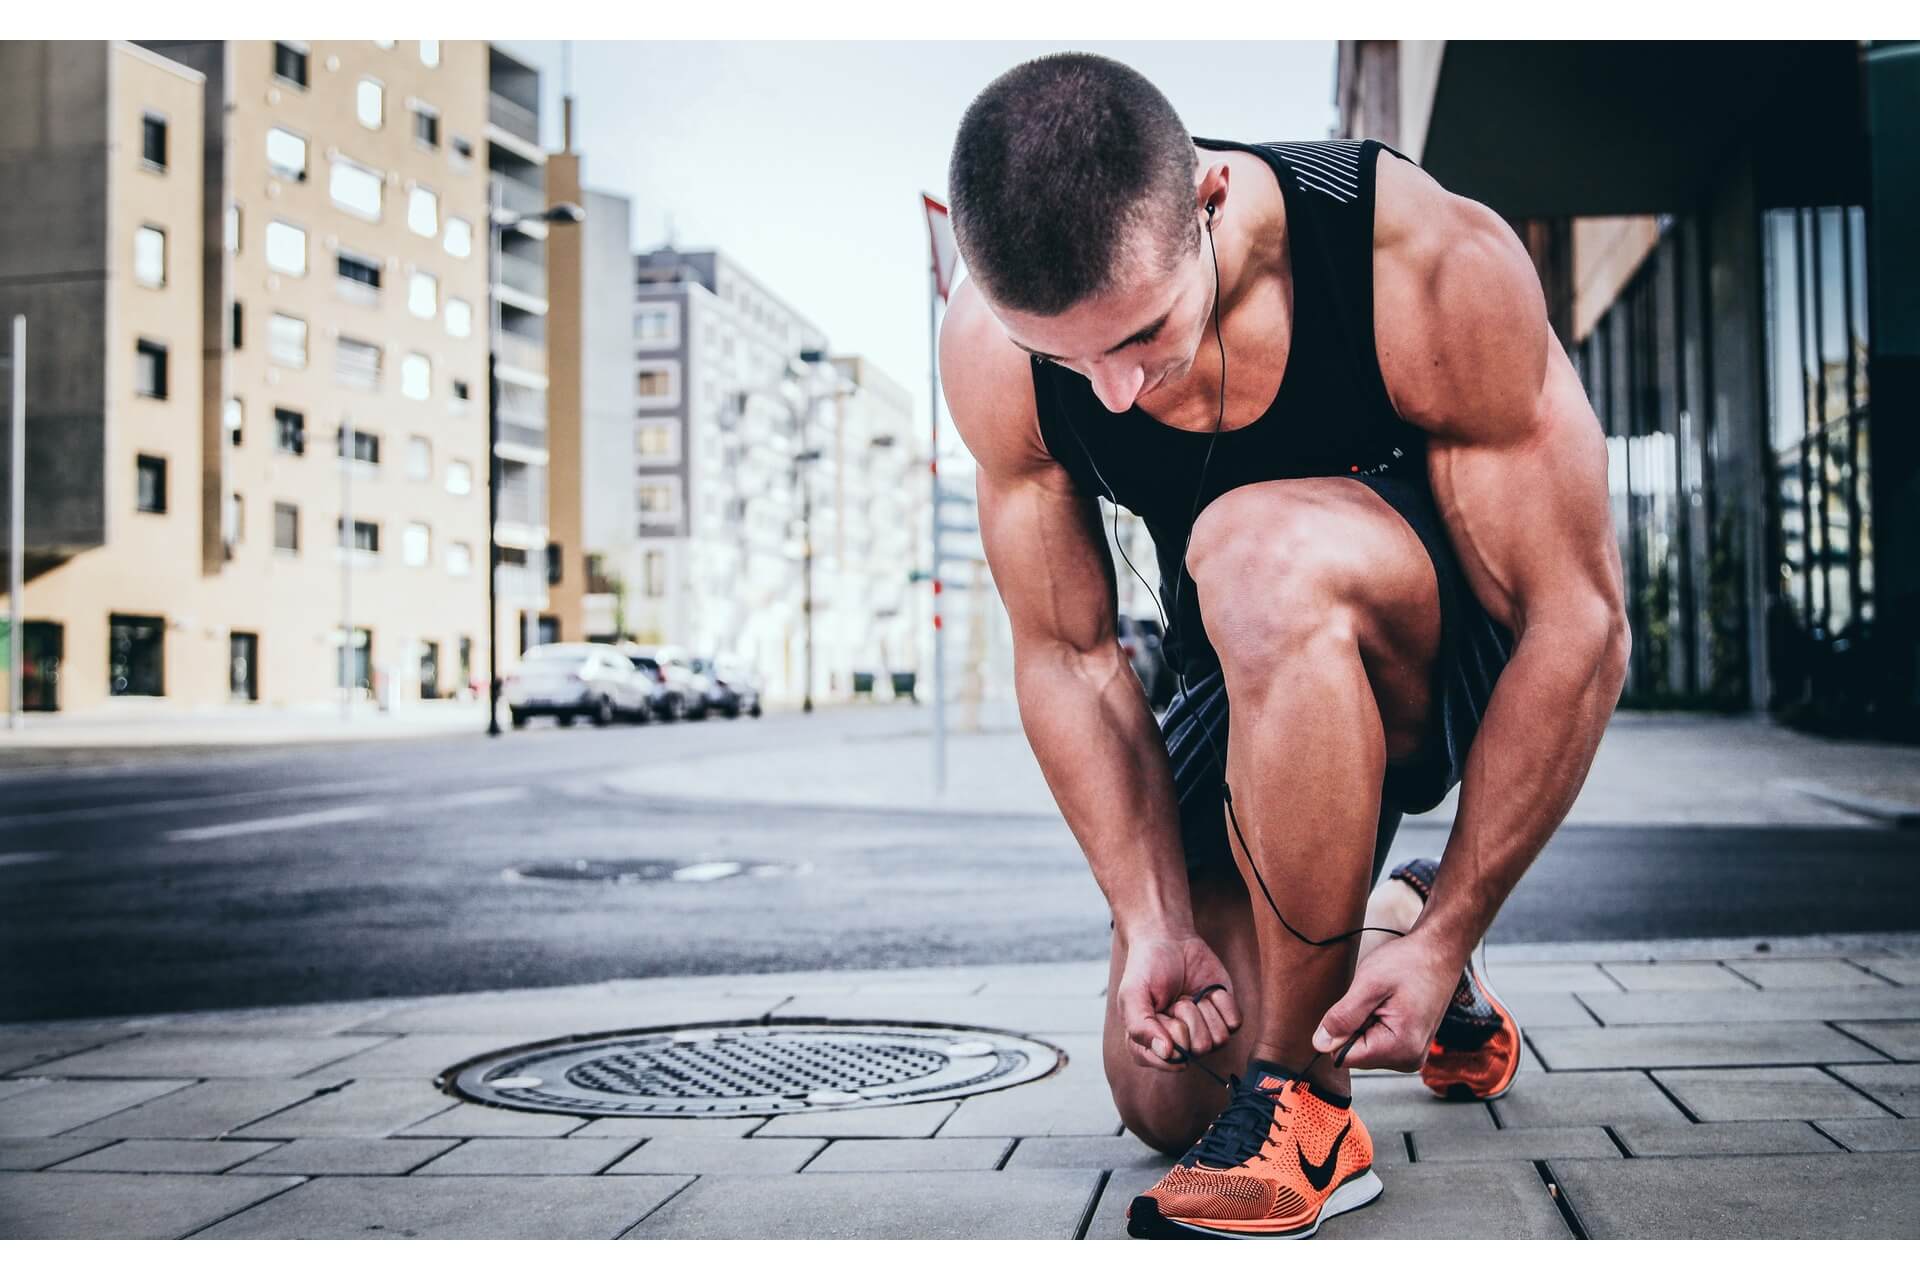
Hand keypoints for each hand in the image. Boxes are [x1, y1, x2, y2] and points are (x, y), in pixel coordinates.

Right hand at [1115, 932, 1242, 1073]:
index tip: (1160, 1012)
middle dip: (1187, 1017)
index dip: (1169, 1035)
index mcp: (1151, 1046)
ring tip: (1189, 995)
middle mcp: (1179, 1045)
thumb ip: (1140, 1027)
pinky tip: (1207, 992)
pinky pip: (1234, 1024)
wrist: (1169, 940)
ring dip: (1203, 1010)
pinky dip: (1222, 1003)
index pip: (1170, 1061)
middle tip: (1175, 999)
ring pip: (1218, 1040)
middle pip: (1197, 1050)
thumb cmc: (1146, 968)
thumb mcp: (1132, 995)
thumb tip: (1167, 1054)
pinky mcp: (1224, 1018)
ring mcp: (1203, 1033)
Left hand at [1311, 931, 1460, 1071]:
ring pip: (1365, 1046)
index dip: (1340, 1029)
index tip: (1359, 1004)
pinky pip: (1378, 1040)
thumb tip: (1319, 1044)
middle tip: (1376, 999)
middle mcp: (1408, 1059)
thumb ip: (1343, 1017)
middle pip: (1356, 1053)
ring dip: (1366, 1021)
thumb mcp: (1369, 984)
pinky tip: (1391, 1004)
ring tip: (1386, 999)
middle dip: (1356, 1024)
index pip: (1344, 1057)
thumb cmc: (1409, 962)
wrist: (1439, 951)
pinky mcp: (1410, 1045)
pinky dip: (1376, 1021)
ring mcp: (1411, 1054)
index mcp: (1400, 1049)